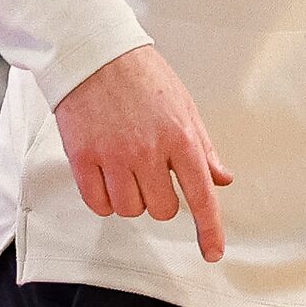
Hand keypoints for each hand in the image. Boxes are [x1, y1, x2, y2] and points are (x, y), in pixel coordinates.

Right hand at [52, 43, 232, 261]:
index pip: (201, 195)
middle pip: (162, 210)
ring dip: (131, 198)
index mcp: (180, 137)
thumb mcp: (184, 106)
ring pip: (130, 210)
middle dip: (160, 199)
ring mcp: (114, 156)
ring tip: (125, 167)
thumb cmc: (143, 76)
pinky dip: (105, 199)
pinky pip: (99, 204)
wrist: (94, 53)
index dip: (210, 230)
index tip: (213, 253)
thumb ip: (202, 147)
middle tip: (151, 171)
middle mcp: (149, 151)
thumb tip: (222, 179)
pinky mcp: (83, 158)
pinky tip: (106, 176)